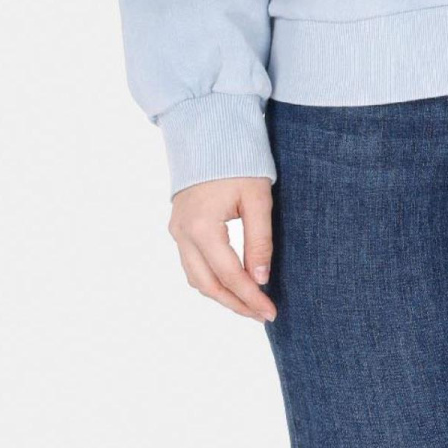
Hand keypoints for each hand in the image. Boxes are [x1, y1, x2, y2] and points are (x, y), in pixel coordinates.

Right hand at [168, 174, 276, 320]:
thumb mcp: (258, 200)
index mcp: (201, 226)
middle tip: (262, 314)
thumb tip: (261, 279)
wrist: (210, 133)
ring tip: (250, 304)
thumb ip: (259, 241)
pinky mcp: (179, 227)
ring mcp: (176, 230)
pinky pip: (191, 264)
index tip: (270, 312)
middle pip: (207, 285)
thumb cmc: (239, 162)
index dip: (250, 297)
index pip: (229, 275)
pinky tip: (232, 283)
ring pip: (196, 278)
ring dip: (221, 295)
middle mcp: (182, 233)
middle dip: (235, 304)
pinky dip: (211, 280)